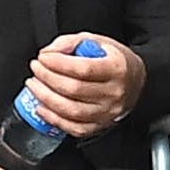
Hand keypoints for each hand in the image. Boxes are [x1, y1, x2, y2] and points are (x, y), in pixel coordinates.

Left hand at [22, 33, 144, 136]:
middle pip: (74, 90)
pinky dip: (53, 119)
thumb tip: (49, 53)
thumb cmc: (113, 60)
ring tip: (34, 86)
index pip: (83, 68)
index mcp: (116, 68)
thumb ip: (71, 43)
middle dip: (47, 78)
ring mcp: (107, 112)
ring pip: (71, 111)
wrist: (135, 81)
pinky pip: (74, 128)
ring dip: (46, 99)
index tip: (43, 57)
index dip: (57, 63)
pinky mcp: (100, 126)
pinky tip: (42, 107)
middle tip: (36, 69)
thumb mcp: (97, 41)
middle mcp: (114, 92)